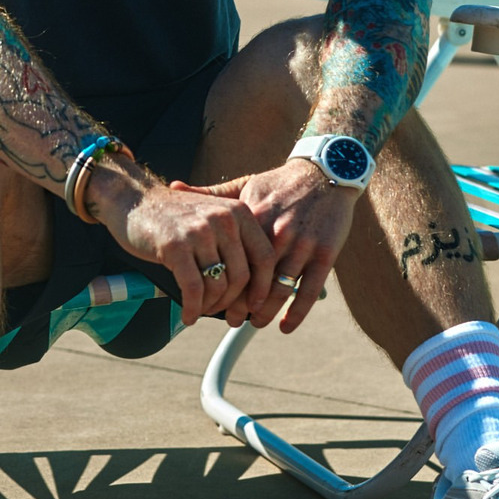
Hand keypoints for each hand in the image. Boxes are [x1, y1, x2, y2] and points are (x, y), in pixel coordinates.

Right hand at [87, 160, 276, 324]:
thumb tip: (254, 287)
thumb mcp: (213, 216)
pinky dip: (193, 308)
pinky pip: (193, 289)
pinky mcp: (175, 246)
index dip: (264, 286)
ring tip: (202, 310)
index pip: (265, 256)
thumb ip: (235, 240)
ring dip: (211, 306)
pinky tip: (188, 315)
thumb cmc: (174, 214)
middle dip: (234, 303)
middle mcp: (223, 220)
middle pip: (242, 276)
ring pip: (218, 286)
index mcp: (238, 212)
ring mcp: (199, 233)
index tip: (256, 305)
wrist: (133, 198)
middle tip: (224, 314)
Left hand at [172, 158, 359, 332]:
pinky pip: (308, 290)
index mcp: (253, 217)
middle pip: (254, 280)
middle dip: (240, 304)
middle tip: (230, 319)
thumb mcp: (244, 184)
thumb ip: (211, 194)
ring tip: (254, 322)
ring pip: (279, 289)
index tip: (210, 295)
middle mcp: (278, 233)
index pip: (232, 258)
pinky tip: (284, 326)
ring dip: (264, 312)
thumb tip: (173, 188)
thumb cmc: (279, 182)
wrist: (324, 172)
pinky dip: (296, 313)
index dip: (220, 281)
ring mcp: (303, 245)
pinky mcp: (325, 254)